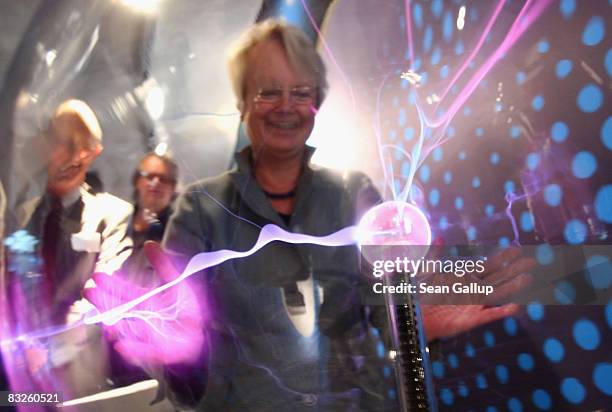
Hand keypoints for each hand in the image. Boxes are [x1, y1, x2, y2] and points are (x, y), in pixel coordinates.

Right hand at [85, 241, 203, 365]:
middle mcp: (140, 317)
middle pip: (119, 309)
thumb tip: (150, 243)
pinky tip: (120, 346)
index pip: (124, 291)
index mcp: (144, 300)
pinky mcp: (157, 350)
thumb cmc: (186, 306)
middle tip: (89, 291)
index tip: (96, 275)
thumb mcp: (176, 281)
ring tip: (102, 319)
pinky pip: (143, 351)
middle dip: (104, 302)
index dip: (111, 284)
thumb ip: (162, 264)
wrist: (202, 330)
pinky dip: (133, 349)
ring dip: (114, 326)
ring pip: (126, 330)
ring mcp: (146, 334)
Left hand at [422, 247, 534, 340]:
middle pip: (498, 277)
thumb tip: (438, 237)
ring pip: (498, 294)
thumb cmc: (421, 295)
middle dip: (514, 269)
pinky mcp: (472, 319)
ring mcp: (475, 305)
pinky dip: (502, 311)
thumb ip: (434, 255)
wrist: (416, 317)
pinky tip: (516, 307)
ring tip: (528, 278)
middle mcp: (474, 290)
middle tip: (532, 261)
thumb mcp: (427, 272)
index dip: (502, 258)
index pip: (488, 265)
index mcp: (465, 278)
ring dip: (513, 287)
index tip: (516, 250)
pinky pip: (490, 315)